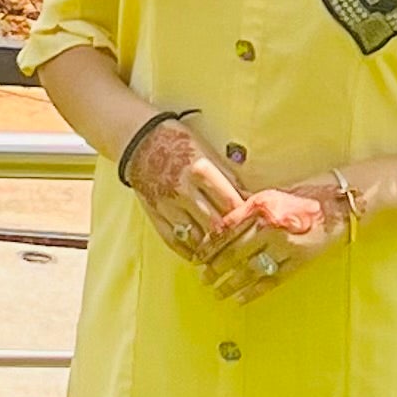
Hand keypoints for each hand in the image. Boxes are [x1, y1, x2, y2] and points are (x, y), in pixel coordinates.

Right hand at [122, 115, 246, 262]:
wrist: (140, 141)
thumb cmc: (180, 143)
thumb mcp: (208, 152)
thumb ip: (229, 177)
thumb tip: (251, 199)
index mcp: (200, 171)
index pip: (229, 203)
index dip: (245, 218)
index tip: (255, 227)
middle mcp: (184, 190)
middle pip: (214, 225)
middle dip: (230, 238)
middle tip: (244, 247)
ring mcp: (167, 205)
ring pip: (194, 237)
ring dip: (210, 248)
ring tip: (223, 255)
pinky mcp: (154, 213)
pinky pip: (172, 240)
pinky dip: (187, 250)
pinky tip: (198, 255)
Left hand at [200, 180, 347, 301]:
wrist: (343, 202)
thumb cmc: (307, 194)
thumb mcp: (272, 194)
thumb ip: (249, 210)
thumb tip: (222, 228)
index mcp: (260, 205)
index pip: (226, 230)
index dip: (209, 246)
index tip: (198, 257)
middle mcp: (270, 225)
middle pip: (234, 252)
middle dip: (215, 268)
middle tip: (203, 278)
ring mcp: (285, 245)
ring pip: (249, 269)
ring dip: (230, 284)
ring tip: (217, 293)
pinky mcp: (300, 261)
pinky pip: (271, 280)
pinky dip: (254, 291)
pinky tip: (240, 299)